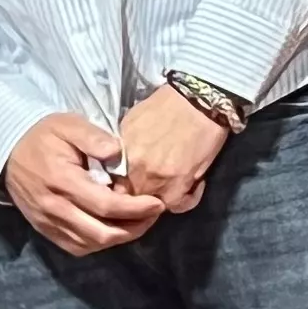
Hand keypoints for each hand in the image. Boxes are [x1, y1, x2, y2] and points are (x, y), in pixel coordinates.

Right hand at [3, 113, 165, 257]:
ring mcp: (47, 221)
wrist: (7, 148)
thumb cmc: (43, 135)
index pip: (106, 206)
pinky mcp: (44, 228)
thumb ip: (95, 138)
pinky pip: (75, 247)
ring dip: (118, 238)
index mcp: (63, 181)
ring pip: (90, 244)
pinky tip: (112, 230)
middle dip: (134, 228)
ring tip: (137, 223)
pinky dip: (98, 244)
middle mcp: (54, 207)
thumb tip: (118, 153)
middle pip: (101, 233)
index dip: (136, 209)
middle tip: (153, 215)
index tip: (157, 204)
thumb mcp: (69, 124)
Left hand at [114, 86, 233, 214]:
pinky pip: (180, 206)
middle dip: (136, 201)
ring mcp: (158, 182)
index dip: (117, 191)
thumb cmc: (165, 106)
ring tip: (170, 192)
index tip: (125, 190)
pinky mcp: (181, 187)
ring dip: (160, 202)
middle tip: (148, 196)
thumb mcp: (131, 124)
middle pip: (128, 201)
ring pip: (153, 208)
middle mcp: (135, 172)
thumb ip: (122, 148)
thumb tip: (119, 162)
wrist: (197, 100)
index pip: (109, 187)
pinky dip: (187, 199)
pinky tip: (192, 186)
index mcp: (120, 155)